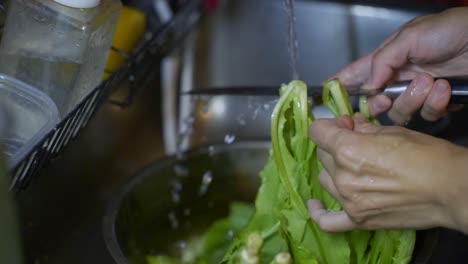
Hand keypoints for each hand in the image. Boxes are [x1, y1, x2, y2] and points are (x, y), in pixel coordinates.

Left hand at [308, 114, 467, 233]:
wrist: (452, 190)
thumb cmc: (427, 156)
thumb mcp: (393, 131)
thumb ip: (363, 129)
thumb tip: (350, 125)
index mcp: (348, 150)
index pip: (318, 132)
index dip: (329, 125)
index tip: (343, 126)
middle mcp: (343, 176)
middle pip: (322, 155)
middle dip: (334, 145)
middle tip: (354, 144)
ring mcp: (348, 200)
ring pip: (324, 179)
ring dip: (333, 170)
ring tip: (351, 168)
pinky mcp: (358, 220)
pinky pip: (327, 221)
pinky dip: (318, 212)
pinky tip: (315, 204)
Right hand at [335, 7, 467, 123]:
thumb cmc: (447, 30)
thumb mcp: (409, 38)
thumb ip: (382, 62)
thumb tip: (367, 88)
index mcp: (386, 59)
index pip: (356, 74)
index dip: (340, 85)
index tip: (327, 95)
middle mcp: (397, 79)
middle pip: (374, 103)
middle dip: (377, 104)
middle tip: (385, 99)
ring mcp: (416, 93)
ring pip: (398, 113)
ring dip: (413, 100)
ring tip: (430, 81)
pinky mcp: (436, 103)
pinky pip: (426, 115)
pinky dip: (435, 103)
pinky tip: (445, 88)